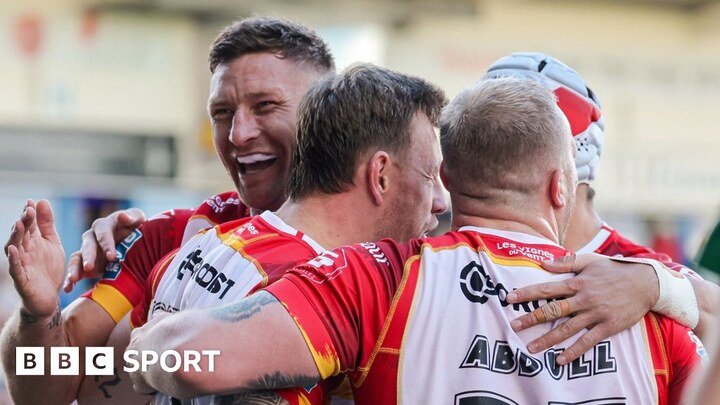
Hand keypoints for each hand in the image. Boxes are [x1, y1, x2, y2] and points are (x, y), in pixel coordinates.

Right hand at [4, 200, 65, 317]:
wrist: (48, 297)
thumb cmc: (48, 269)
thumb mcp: (52, 243)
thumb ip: (47, 225)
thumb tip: (41, 201)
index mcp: (31, 242)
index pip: (28, 225)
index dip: (28, 214)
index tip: (31, 201)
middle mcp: (23, 251)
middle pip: (20, 234)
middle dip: (23, 222)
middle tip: (28, 209)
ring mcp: (21, 265)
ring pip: (14, 249)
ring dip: (15, 236)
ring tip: (18, 224)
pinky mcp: (21, 279)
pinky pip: (15, 268)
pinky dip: (13, 259)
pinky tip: (13, 250)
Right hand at [64, 208, 144, 291]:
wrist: (137, 244)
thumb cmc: (138, 229)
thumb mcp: (138, 221)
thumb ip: (131, 217)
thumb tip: (122, 216)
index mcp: (105, 225)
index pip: (103, 233)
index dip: (106, 244)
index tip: (112, 257)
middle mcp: (93, 237)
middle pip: (88, 245)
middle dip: (89, 256)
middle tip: (90, 267)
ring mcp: (88, 251)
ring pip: (78, 258)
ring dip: (75, 268)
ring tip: (73, 279)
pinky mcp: (85, 264)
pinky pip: (75, 270)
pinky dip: (70, 279)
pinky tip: (68, 289)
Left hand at [505, 253, 658, 364]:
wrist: (646, 283)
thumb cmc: (614, 270)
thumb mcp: (590, 261)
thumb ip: (566, 263)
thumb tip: (544, 263)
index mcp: (577, 282)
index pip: (547, 288)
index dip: (527, 293)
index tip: (509, 298)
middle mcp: (584, 299)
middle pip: (553, 310)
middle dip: (532, 318)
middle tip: (513, 326)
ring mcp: (596, 314)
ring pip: (567, 329)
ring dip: (548, 339)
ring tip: (531, 348)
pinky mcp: (608, 327)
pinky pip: (588, 341)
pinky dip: (574, 351)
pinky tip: (560, 360)